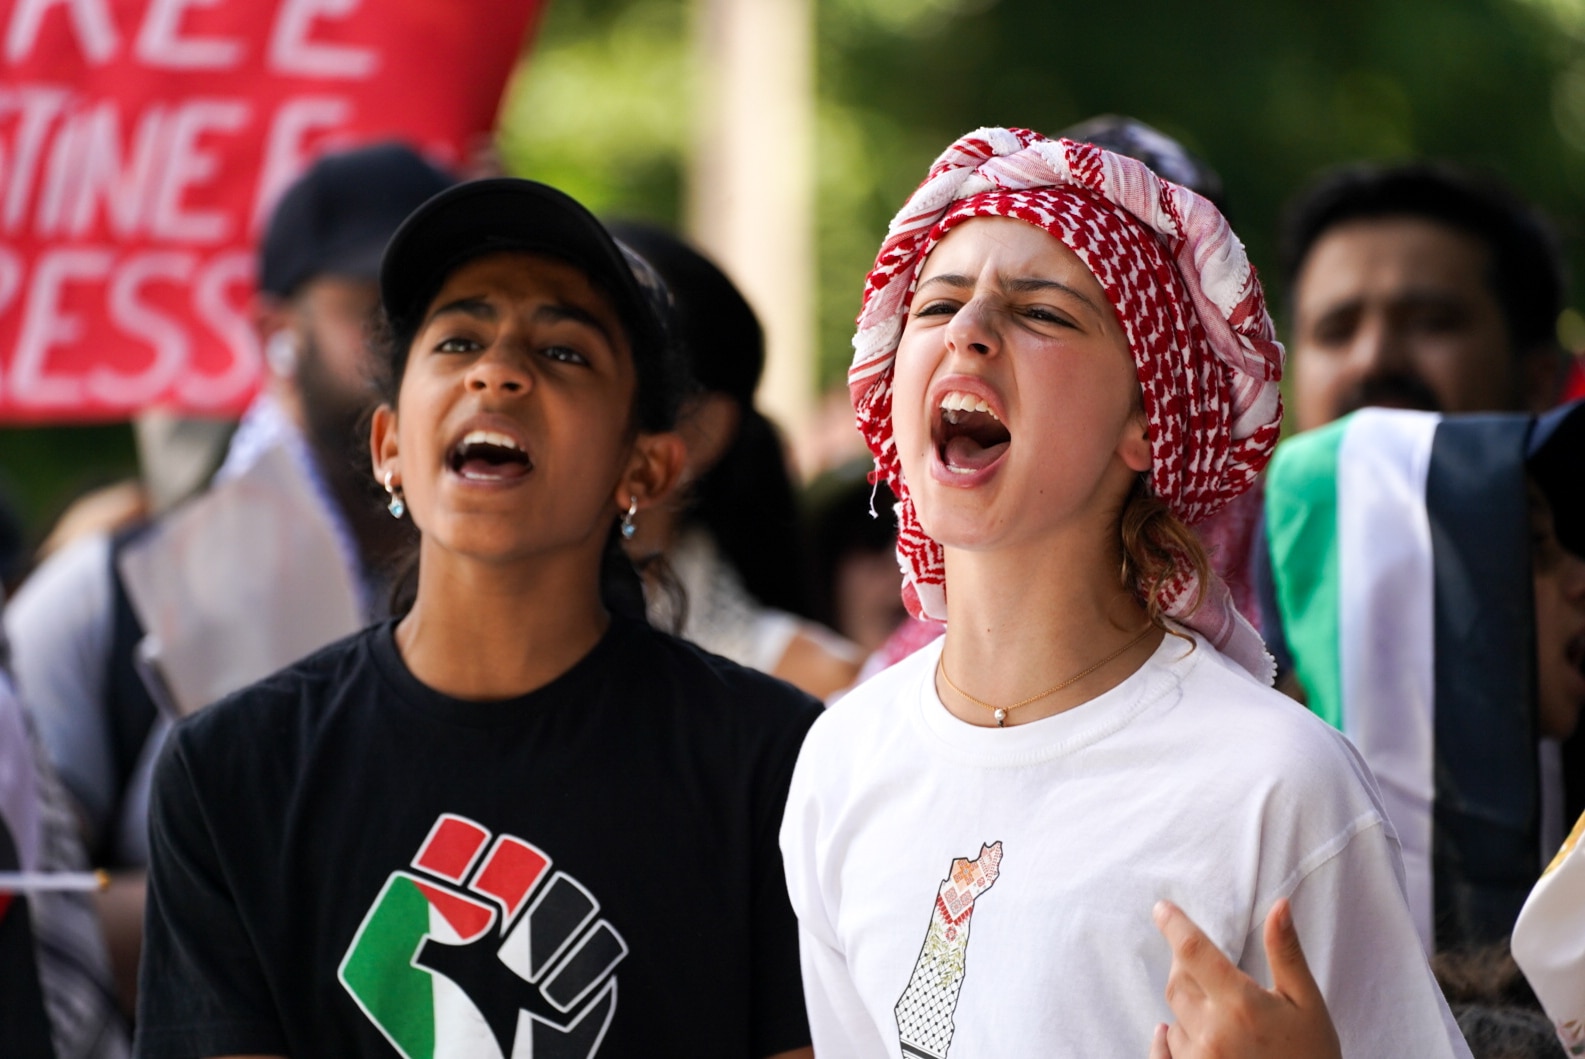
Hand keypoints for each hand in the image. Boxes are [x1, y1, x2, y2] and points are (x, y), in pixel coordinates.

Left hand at [1148, 898, 1340, 1058]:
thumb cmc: (1313, 1053)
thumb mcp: (1306, 1002)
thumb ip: (1286, 953)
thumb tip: (1279, 905)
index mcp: (1242, 1004)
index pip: (1193, 951)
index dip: (1174, 925)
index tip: (1162, 908)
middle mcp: (1214, 1031)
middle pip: (1178, 982)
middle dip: (1185, 967)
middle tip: (1202, 965)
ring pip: (1174, 1017)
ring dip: (1188, 1008)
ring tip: (1219, 1016)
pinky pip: (1165, 1050)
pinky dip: (1168, 1038)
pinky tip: (1166, 1031)